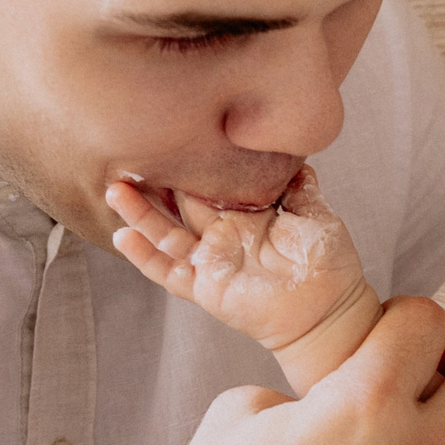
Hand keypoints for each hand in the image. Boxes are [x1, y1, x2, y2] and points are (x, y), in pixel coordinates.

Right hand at [107, 169, 366, 357]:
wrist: (330, 310)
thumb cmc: (326, 263)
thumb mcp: (315, 214)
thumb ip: (300, 186)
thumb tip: (293, 154)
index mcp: (244, 211)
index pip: (209, 181)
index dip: (190, 161)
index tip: (169, 133)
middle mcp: (221, 232)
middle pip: (178, 202)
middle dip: (154, 180)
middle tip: (128, 151)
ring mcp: (209, 259)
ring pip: (164, 233)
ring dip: (139, 213)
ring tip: (114, 189)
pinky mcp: (204, 287)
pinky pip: (168, 271)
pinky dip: (144, 256)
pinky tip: (123, 236)